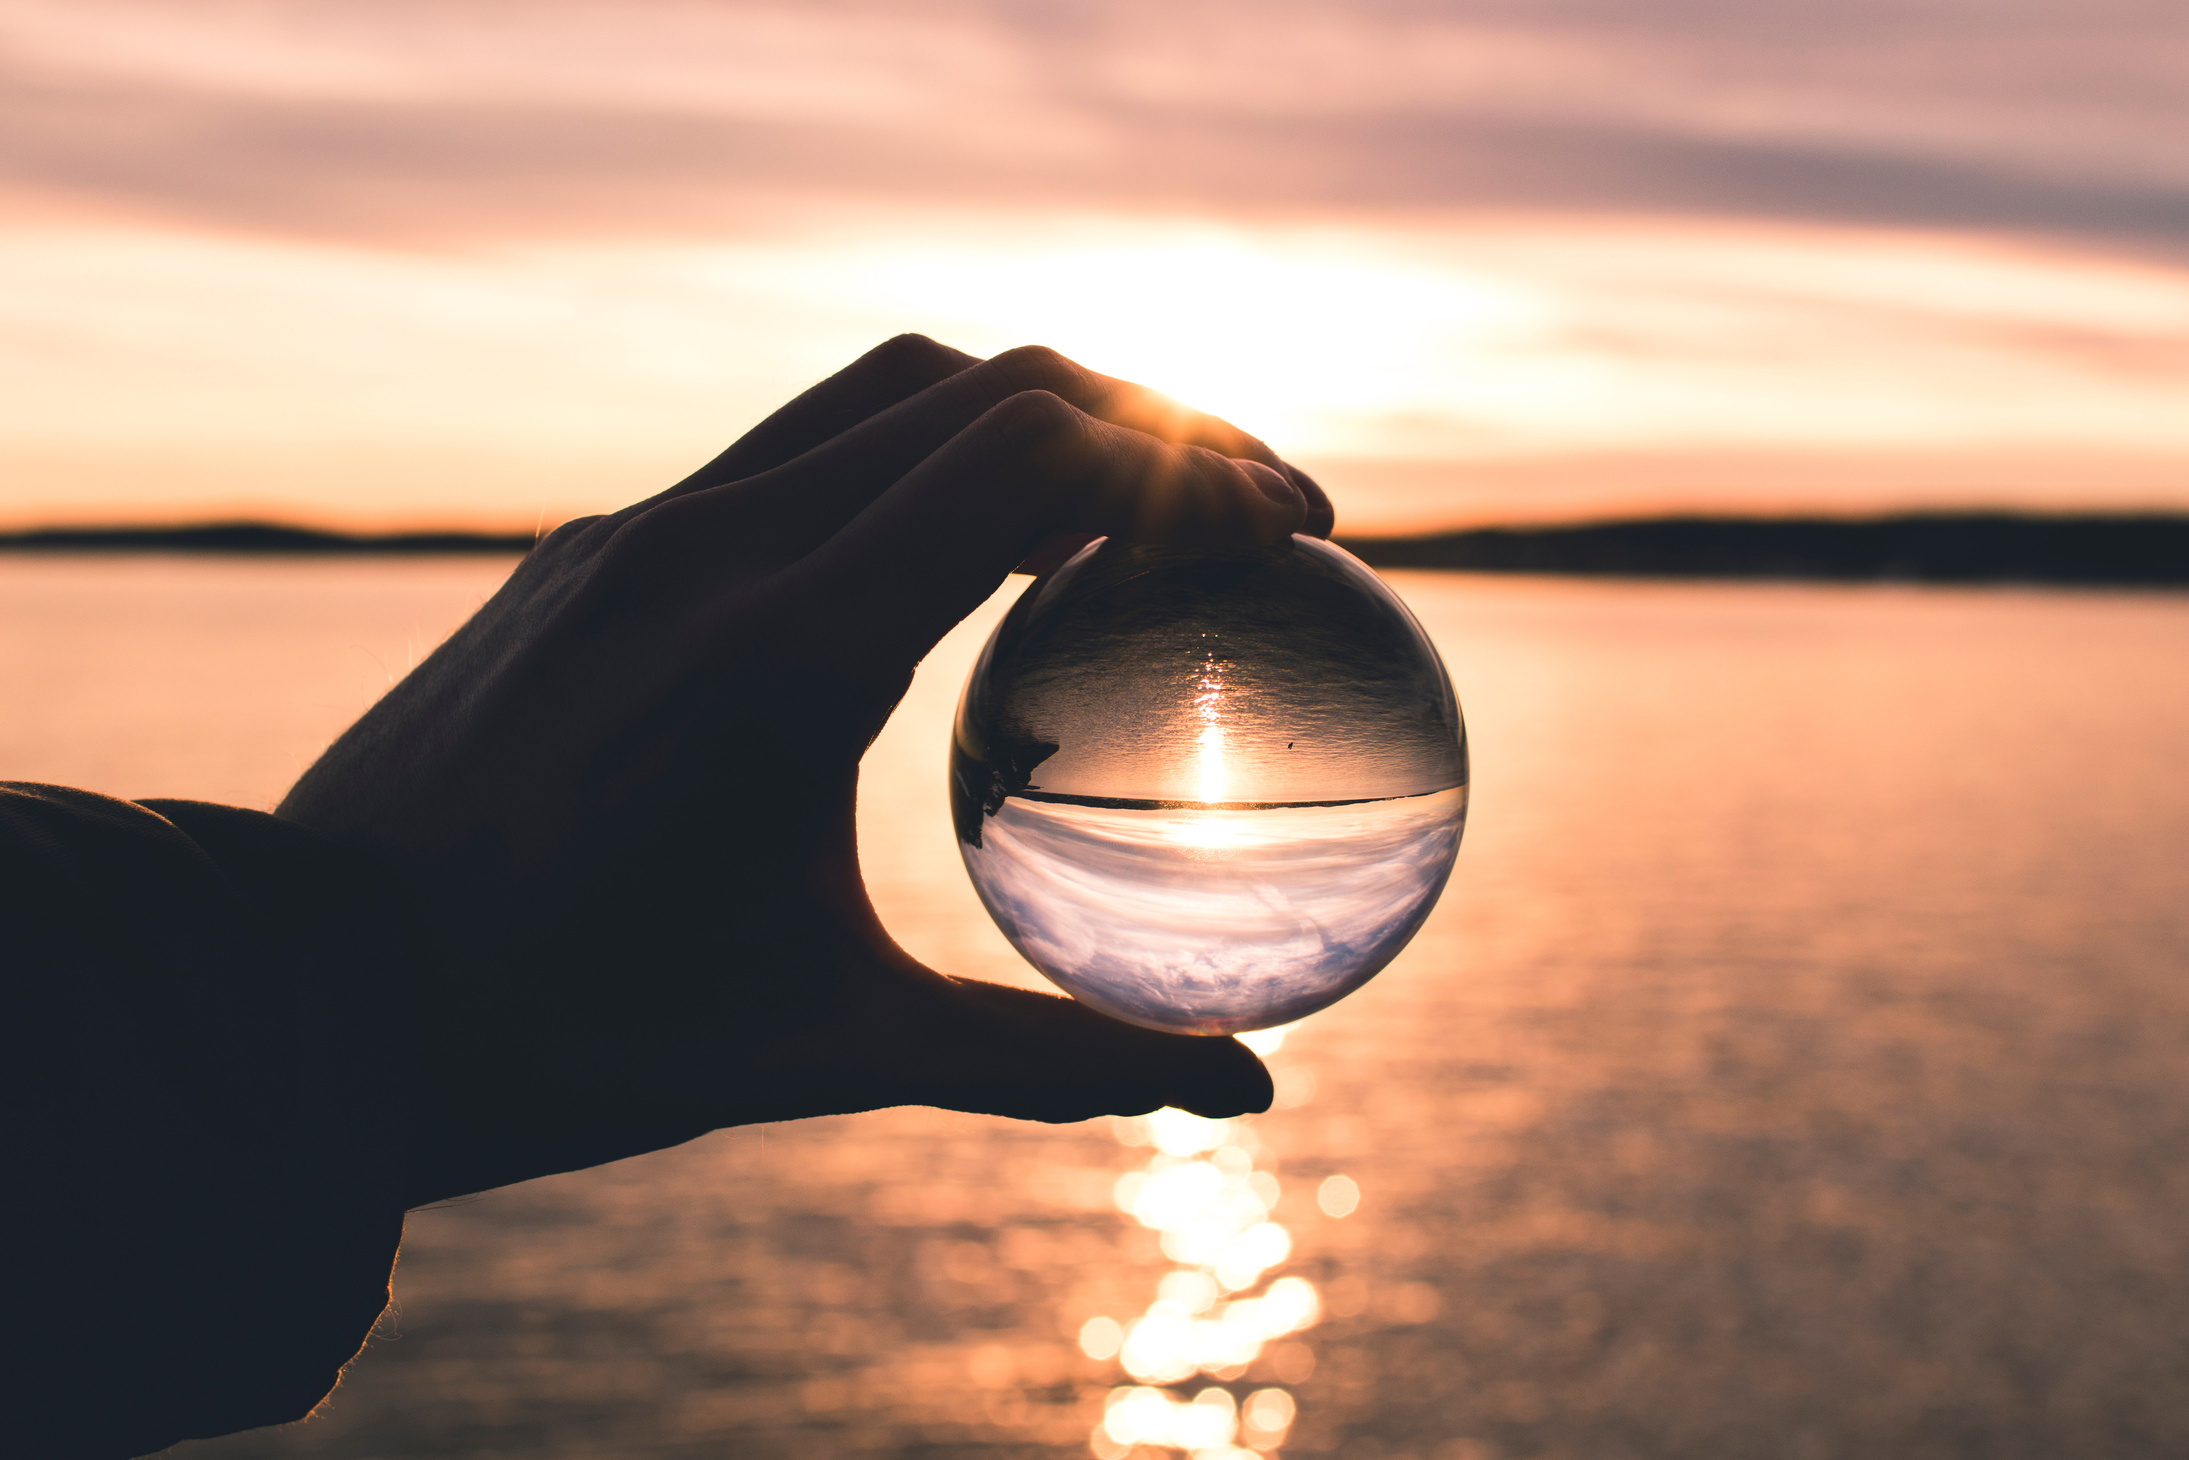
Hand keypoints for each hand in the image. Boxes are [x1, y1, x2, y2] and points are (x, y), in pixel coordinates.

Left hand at [279, 336, 1332, 1203]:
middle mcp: (712, 547)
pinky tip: (949, 563)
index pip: (1029, 454)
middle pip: (983, 384)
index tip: (1292, 534)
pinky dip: (912, 462)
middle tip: (1243, 518)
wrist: (312, 996)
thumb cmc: (572, 1037)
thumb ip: (1049, 1062)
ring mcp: (642, 530)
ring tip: (1117, 518)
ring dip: (1026, 422)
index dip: (1191, 466)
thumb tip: (1241, 1086)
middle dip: (1145, 423)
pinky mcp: (594, 546)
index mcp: (784, 652)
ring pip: (881, 390)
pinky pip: (792, 449)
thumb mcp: (827, 1049)